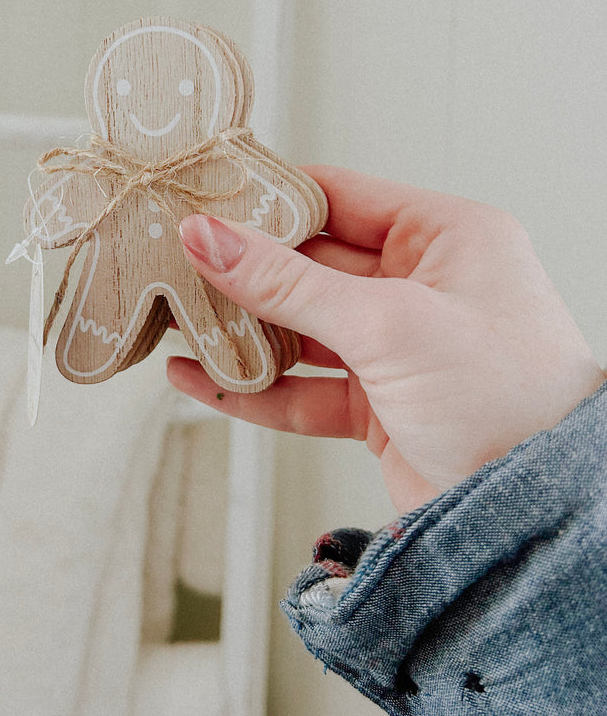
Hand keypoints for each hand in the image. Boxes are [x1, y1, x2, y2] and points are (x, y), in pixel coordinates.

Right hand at [168, 166, 605, 513]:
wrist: (540, 518)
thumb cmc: (508, 400)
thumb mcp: (388, 324)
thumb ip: (288, 283)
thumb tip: (209, 236)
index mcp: (444, 237)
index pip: (338, 197)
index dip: (268, 201)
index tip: (204, 205)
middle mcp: (422, 285)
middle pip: (310, 265)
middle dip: (244, 273)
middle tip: (176, 267)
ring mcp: (399, 347)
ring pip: (301, 329)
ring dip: (242, 332)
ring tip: (177, 324)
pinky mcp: (380, 405)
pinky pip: (304, 387)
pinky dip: (254, 386)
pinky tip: (201, 379)